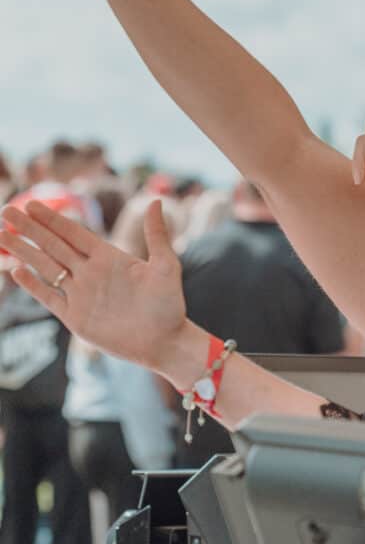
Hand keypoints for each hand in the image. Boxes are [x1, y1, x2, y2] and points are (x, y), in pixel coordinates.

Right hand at [0, 199, 198, 387]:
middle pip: (53, 245)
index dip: (52, 219)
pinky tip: (15, 270)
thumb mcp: (166, 267)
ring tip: (1, 234)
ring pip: (46, 267)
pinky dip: (33, 284)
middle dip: (30, 229)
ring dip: (24, 251)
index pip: (74, 233)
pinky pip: (49, 297)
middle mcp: (91, 273)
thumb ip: (157, 235)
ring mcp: (81, 294)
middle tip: (6, 210)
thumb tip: (157, 200)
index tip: (31, 204)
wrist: (165, 343)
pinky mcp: (75, 316)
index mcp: (109, 258)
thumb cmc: (170, 306)